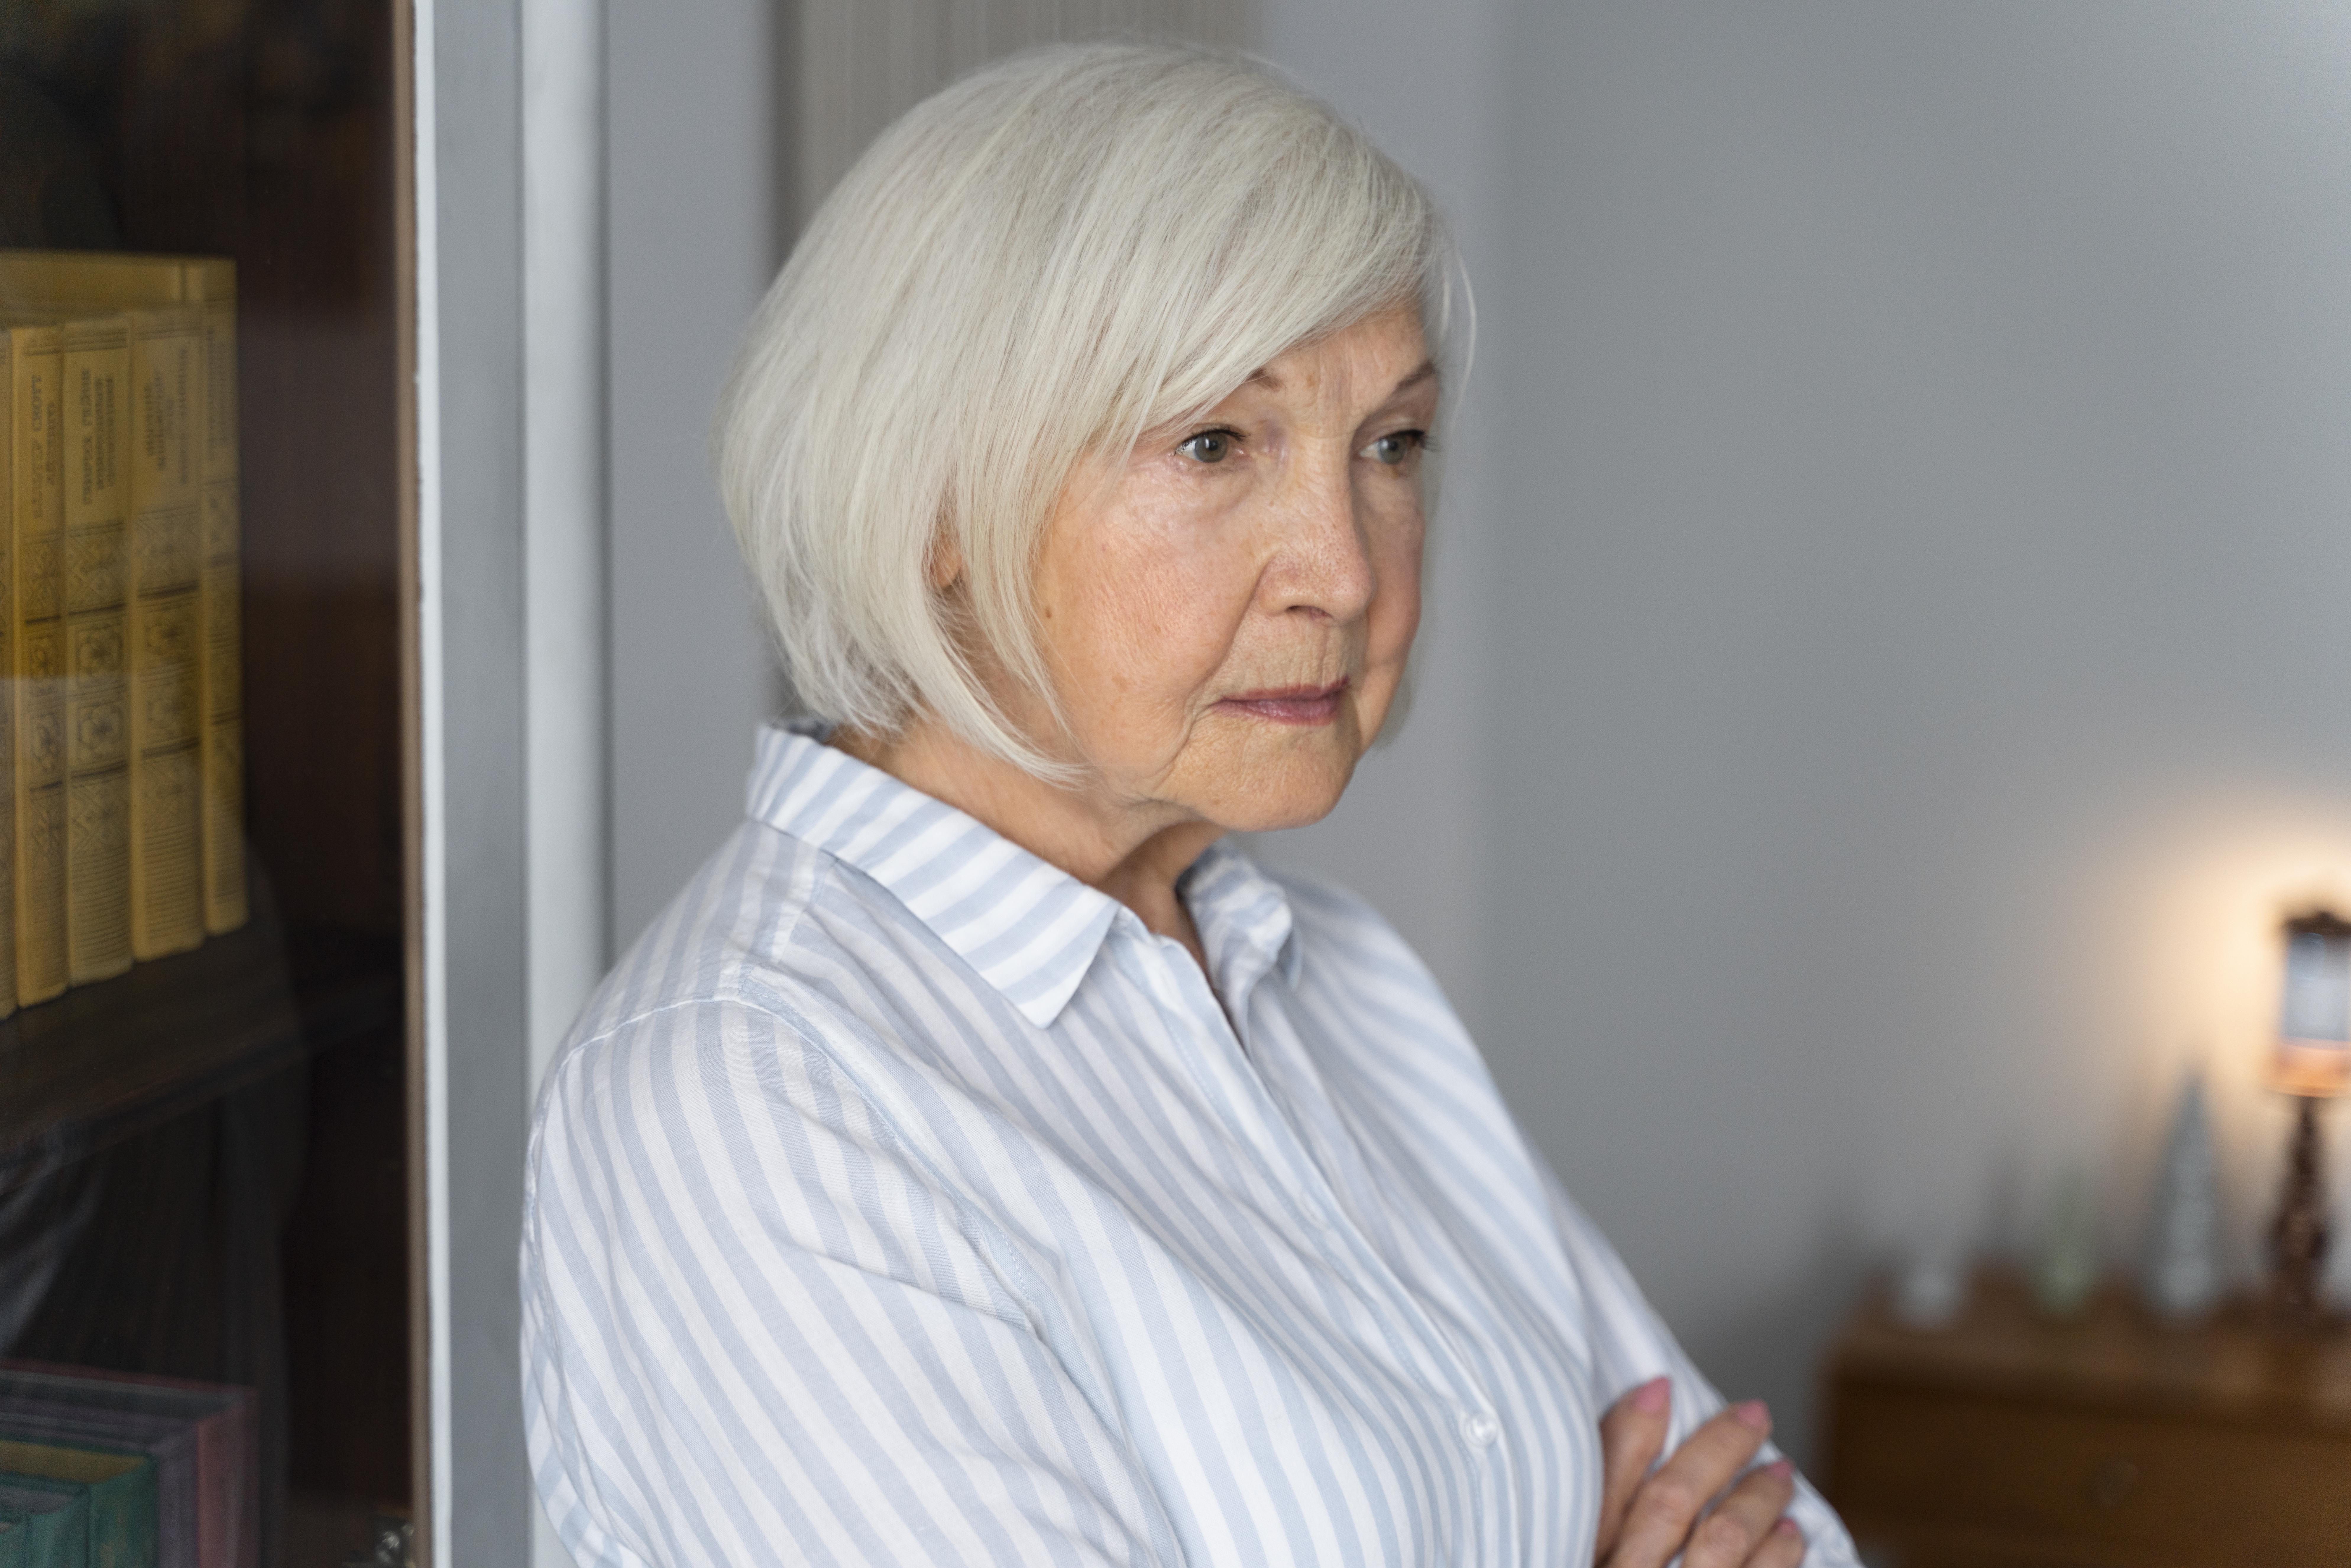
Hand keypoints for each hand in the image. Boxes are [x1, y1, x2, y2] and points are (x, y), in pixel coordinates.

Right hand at [1591, 1379, 1805, 1567]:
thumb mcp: (1580, 1557)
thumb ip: (1603, 1509)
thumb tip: (1639, 1422)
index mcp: (1586, 1554)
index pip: (1603, 1482)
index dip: (1631, 1429)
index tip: (1660, 1387)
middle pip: (1671, 1501)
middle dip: (1717, 1448)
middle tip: (1753, 1415)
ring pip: (1722, 1538)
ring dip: (1758, 1497)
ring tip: (1780, 1473)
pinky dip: (1778, 1552)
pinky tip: (1789, 1534)